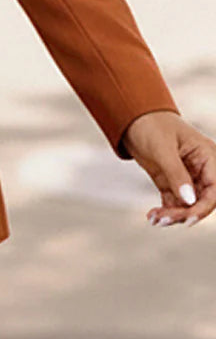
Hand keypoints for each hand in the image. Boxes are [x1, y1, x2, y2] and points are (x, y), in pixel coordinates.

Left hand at [121, 110, 215, 227]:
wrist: (131, 118)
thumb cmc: (151, 125)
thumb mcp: (163, 148)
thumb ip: (177, 174)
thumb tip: (190, 201)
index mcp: (208, 156)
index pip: (215, 190)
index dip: (204, 208)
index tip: (187, 220)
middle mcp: (202, 169)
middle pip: (202, 201)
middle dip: (184, 213)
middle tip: (162, 220)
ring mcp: (187, 178)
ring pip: (188, 206)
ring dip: (173, 216)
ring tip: (154, 218)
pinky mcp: (172, 183)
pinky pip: (174, 204)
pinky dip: (165, 212)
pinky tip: (152, 216)